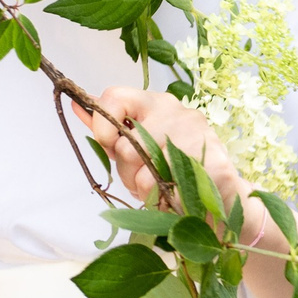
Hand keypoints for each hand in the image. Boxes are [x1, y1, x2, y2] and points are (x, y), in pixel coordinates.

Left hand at [83, 85, 241, 208]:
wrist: (221, 198)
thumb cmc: (173, 169)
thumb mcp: (138, 147)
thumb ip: (110, 129)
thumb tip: (76, 104)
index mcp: (156, 103)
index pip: (114, 97)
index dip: (102, 126)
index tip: (110, 146)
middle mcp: (176, 111)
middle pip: (125, 144)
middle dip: (128, 172)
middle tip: (144, 179)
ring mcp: (196, 134)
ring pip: (144, 172)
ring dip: (147, 190)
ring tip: (162, 189)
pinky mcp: (213, 160)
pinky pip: (167, 187)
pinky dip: (165, 200)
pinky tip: (176, 196)